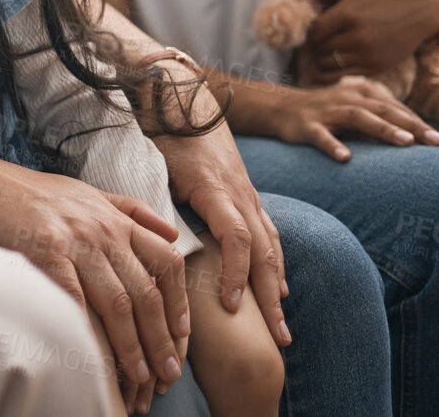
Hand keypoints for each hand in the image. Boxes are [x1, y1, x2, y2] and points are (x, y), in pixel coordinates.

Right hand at [0, 161, 189, 405]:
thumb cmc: (36, 193)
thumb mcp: (91, 192)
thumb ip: (131, 211)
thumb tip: (171, 234)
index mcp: (117, 219)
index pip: (167, 262)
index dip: (179, 301)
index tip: (182, 332)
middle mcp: (103, 230)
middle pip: (146, 291)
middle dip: (161, 336)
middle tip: (168, 370)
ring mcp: (76, 242)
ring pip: (117, 302)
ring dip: (131, 343)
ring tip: (139, 373)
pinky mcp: (46, 253)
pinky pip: (75, 299)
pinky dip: (88, 329)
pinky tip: (95, 354)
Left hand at [154, 106, 290, 348]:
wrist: (186, 100)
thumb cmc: (165, 135)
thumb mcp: (157, 166)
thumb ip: (162, 203)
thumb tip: (162, 245)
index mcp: (216, 188)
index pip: (237, 237)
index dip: (236, 273)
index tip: (230, 305)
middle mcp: (241, 194)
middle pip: (265, 250)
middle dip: (271, 296)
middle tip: (277, 337)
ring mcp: (249, 195)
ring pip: (272, 245)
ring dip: (278, 287)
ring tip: (281, 325)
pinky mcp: (248, 196)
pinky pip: (269, 235)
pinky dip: (275, 265)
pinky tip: (279, 289)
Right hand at [262, 76, 438, 160]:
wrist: (280, 108)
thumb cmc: (328, 114)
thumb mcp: (356, 113)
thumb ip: (382, 123)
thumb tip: (417, 142)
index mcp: (363, 94)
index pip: (397, 110)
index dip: (420, 126)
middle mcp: (348, 98)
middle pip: (385, 110)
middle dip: (413, 126)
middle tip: (438, 142)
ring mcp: (327, 111)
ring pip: (359, 117)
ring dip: (384, 129)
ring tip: (406, 143)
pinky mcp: (306, 125)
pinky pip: (321, 135)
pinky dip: (333, 145)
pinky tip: (346, 158)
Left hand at [291, 0, 438, 79]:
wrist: (423, 12)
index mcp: (348, 15)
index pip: (313, 32)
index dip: (310, 32)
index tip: (315, 29)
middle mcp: (358, 37)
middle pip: (319, 49)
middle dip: (316, 46)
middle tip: (321, 41)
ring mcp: (369, 55)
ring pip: (328, 64)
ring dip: (324, 59)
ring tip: (329, 50)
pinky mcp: (378, 68)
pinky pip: (344, 75)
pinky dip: (335, 71)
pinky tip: (337, 62)